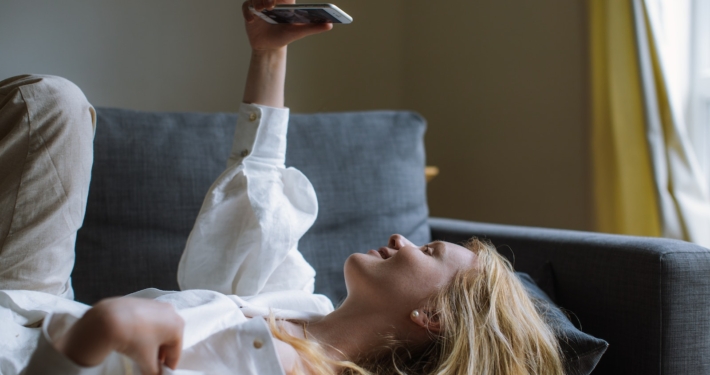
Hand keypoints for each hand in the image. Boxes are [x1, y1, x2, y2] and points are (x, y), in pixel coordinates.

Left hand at [56, 297, 183, 374]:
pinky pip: (148, 321)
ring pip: (158, 329)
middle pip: (168, 339)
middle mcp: (171, 312)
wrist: (109, 319)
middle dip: (160, 354)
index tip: (161, 374)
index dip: (169, 367)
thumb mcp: (146, 361)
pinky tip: (133, 339)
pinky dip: (144, 332)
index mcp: (177, 326)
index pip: (176, 353)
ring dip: (152, 343)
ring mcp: (156, 305)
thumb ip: (154, 372)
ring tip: (140, 353)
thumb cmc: (135, 339)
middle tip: (150, 365)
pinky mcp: (142, 302)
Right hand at [242, 0, 332, 51]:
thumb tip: (330, 25)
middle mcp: (271, 0)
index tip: (280, 1)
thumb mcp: (299, 32)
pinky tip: (252, 19)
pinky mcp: (250, 11)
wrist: (269, 47)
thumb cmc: (285, 36)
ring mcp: (259, 5)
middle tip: (271, 5)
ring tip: (263, 10)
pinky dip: (248, 12)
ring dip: (258, 2)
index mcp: (284, 1)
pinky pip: (246, 7)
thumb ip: (313, 27)